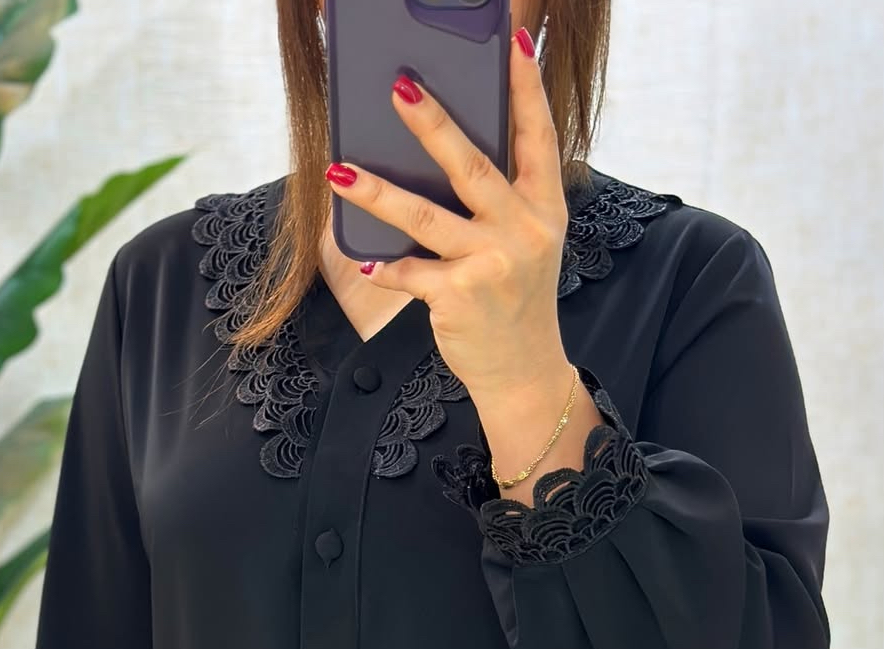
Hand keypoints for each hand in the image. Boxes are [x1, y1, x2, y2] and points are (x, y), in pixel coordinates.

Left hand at [323, 26, 569, 398]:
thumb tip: (449, 152)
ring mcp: (491, 264)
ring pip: (424, 217)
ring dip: (377, 192)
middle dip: (433, 125)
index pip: (538, 137)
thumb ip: (505, 200)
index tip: (512, 44)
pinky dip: (384, 266)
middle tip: (399, 87)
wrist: (524, 371)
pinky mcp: (458, 297)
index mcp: (545, 209)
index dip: (526, 89)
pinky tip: (363, 258)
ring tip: (338, 170)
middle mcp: (523, 231)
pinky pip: (409, 272)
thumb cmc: (515, 300)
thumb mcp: (528, 244)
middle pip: (472, 166)